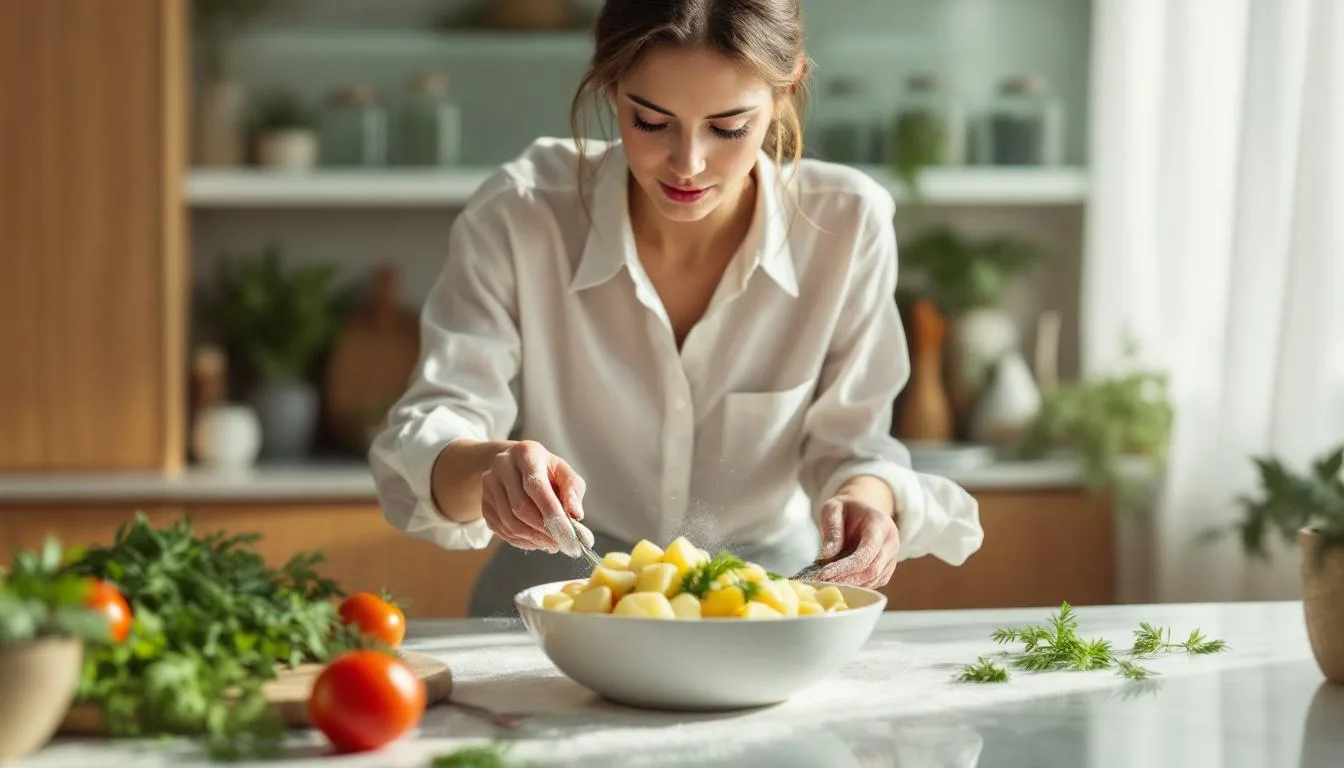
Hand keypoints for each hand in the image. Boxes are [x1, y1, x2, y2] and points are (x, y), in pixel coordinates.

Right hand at [480, 440, 586, 554]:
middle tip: (559, 542)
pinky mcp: (483, 501)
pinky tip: (534, 541)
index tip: (566, 533)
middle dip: (542, 529)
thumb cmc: (546, 471)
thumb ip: (573, 491)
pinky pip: (499, 527)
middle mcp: (502, 464)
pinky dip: (519, 540)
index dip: (551, 512)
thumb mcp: (564, 472)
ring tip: (549, 544)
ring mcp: (489, 483)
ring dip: (531, 538)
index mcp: (526, 453)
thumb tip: (576, 515)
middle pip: (520, 506)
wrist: (516, 465)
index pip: (535, 486)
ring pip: (508, 520)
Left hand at [811, 497, 899, 587]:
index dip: (845, 567)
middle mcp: (891, 541)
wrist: (863, 510)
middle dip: (847, 579)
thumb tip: (827, 556)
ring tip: (825, 582)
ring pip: (873, 579)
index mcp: (880, 523)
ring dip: (850, 584)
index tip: (823, 574)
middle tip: (821, 582)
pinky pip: (873, 583)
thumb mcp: (833, 508)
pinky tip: (837, 582)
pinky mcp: (887, 569)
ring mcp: (892, 557)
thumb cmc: (846, 509)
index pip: (867, 552)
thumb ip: (832, 528)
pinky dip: (856, 585)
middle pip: (872, 569)